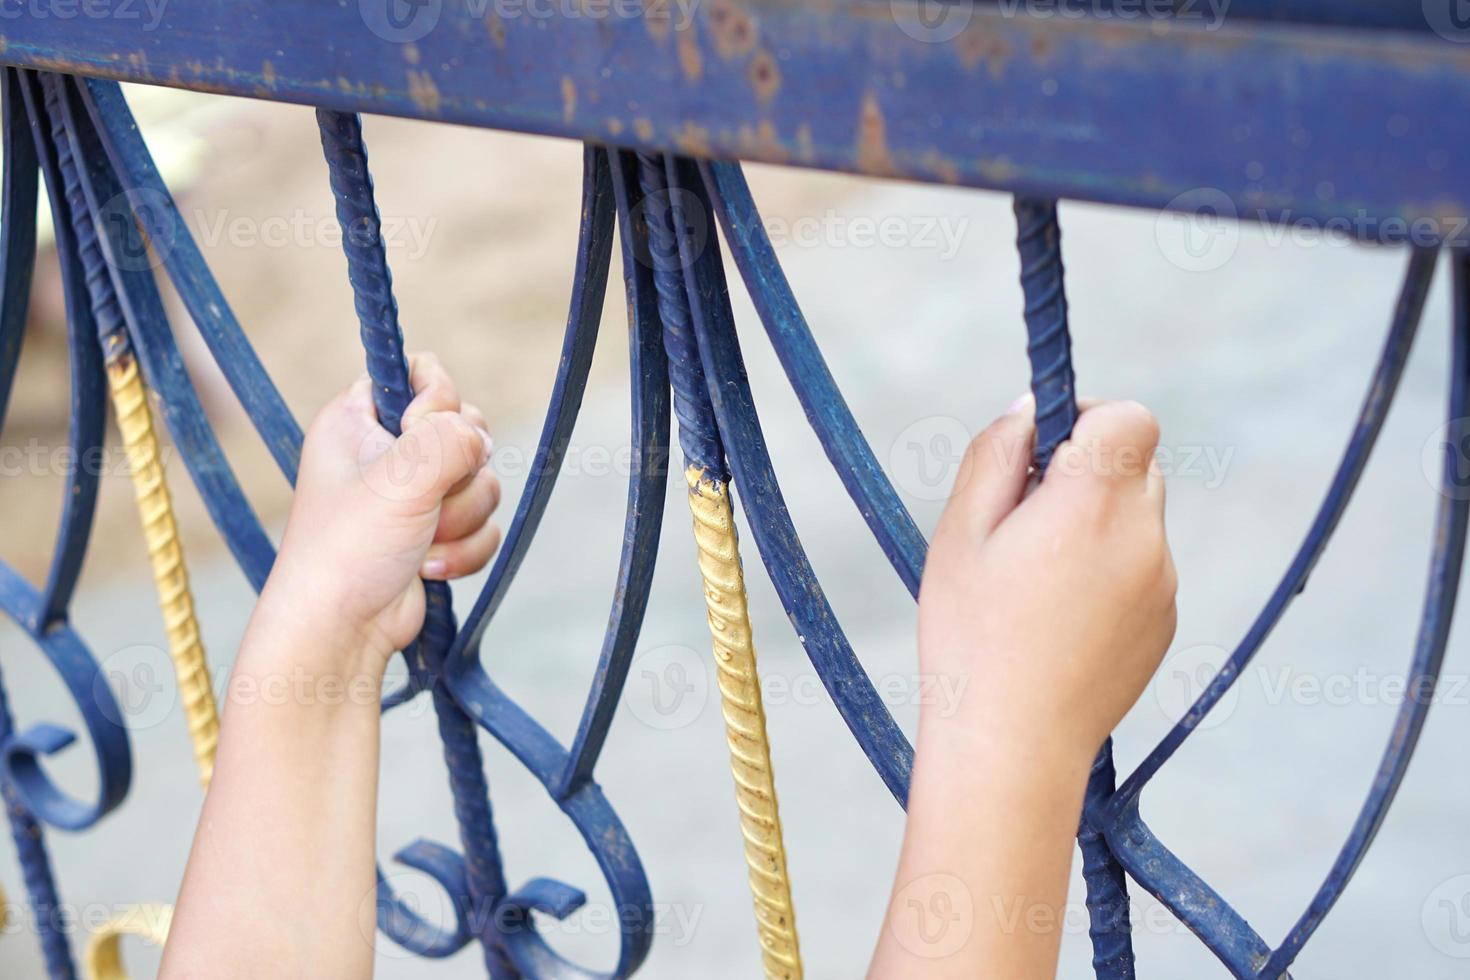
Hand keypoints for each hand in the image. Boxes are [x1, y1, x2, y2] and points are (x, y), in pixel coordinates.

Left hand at [264, 352, 501, 670]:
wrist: (342, 631)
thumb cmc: (349, 550)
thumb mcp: (400, 478)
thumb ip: (449, 437)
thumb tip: (477, 439)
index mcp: (359, 419)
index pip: (421, 373)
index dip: (435, 402)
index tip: (416, 432)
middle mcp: (388, 450)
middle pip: (466, 429)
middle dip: (460, 474)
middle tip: (425, 498)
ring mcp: (415, 494)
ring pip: (483, 481)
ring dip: (462, 520)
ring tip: (421, 544)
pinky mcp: (438, 531)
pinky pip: (486, 523)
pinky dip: (467, 549)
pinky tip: (429, 568)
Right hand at [918, 395, 1176, 761]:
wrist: (1011, 746)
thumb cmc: (971, 636)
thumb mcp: (960, 533)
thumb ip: (997, 454)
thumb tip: (1031, 408)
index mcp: (1091, 505)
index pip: (1131, 417)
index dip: (1089, 416)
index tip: (1047, 449)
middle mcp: (1143, 538)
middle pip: (1138, 463)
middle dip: (1089, 471)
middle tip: (1027, 517)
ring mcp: (1163, 584)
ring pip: (1140, 517)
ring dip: (1098, 522)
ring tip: (1037, 579)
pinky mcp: (1166, 623)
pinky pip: (1144, 567)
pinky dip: (1110, 570)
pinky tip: (1058, 618)